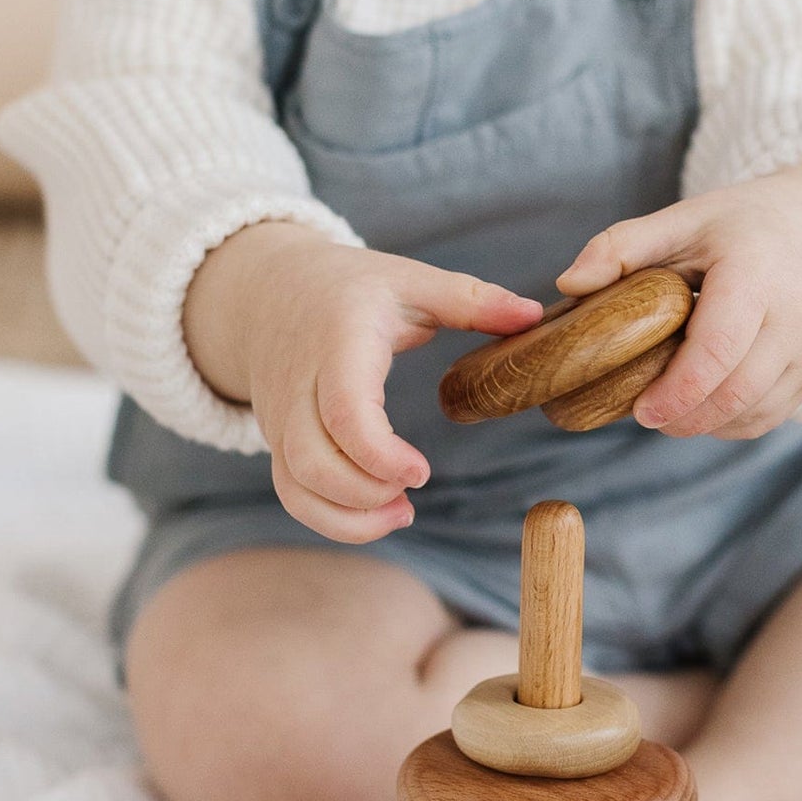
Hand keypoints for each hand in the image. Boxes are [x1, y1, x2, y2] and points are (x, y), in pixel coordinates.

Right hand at [184, 223, 540, 541]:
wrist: (267, 291)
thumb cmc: (349, 288)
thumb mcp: (409, 281)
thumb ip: (470, 299)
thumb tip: (534, 314)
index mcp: (336, 344)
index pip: (345, 412)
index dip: (382, 454)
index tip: (423, 472)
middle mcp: (298, 386)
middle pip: (313, 461)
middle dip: (366, 494)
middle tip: (414, 492)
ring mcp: (281, 419)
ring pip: (298, 487)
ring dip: (349, 517)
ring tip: (401, 513)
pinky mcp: (279, 443)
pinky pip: (294, 496)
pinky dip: (332, 519)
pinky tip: (377, 513)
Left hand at [555, 166, 801, 438]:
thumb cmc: (739, 227)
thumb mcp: (682, 220)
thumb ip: (621, 247)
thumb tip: (568, 284)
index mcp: (759, 269)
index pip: (718, 348)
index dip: (676, 390)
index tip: (640, 411)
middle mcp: (800, 312)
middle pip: (734, 392)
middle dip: (683, 416)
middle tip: (645, 413)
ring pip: (751, 414)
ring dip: (703, 422)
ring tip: (670, 406)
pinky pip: (767, 418)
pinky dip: (728, 422)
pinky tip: (703, 403)